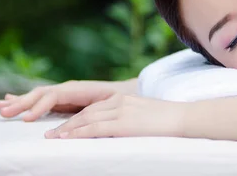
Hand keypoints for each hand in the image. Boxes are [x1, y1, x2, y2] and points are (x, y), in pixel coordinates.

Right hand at [0, 80, 121, 121]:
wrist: (127, 91)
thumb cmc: (120, 98)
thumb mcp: (111, 104)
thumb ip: (95, 110)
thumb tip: (84, 118)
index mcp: (78, 89)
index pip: (54, 95)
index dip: (40, 106)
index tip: (27, 119)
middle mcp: (68, 89)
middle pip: (41, 94)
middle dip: (22, 102)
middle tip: (3, 111)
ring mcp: (63, 93)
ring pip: (37, 96)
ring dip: (20, 101)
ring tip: (1, 107)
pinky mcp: (62, 100)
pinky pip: (40, 100)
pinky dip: (25, 100)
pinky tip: (10, 101)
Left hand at [44, 94, 184, 138]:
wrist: (185, 118)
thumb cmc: (170, 120)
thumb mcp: (146, 115)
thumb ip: (131, 118)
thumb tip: (122, 129)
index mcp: (125, 98)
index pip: (94, 108)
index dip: (77, 118)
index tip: (64, 128)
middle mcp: (120, 101)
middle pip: (86, 112)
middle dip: (67, 124)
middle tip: (51, 134)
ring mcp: (121, 111)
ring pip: (86, 119)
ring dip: (67, 130)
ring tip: (53, 138)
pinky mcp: (124, 122)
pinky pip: (94, 128)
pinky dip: (77, 133)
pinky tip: (66, 139)